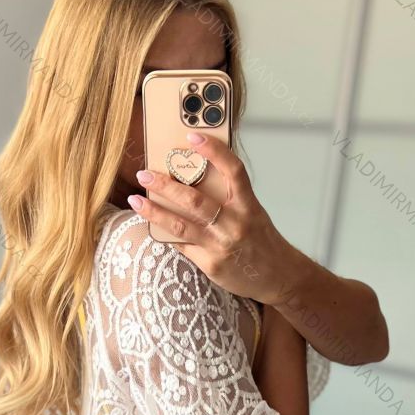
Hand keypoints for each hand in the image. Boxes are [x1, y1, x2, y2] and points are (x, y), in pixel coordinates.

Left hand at [128, 131, 296, 304]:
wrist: (279, 277)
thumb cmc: (262, 241)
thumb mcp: (252, 213)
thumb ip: (228, 199)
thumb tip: (193, 182)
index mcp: (248, 205)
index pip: (233, 171)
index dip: (214, 151)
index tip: (192, 137)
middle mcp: (235, 224)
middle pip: (195, 200)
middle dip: (165, 185)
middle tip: (144, 174)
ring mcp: (221, 245)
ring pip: (180, 225)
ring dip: (154, 211)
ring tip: (135, 200)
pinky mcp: (211, 264)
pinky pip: (183, 246)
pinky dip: (165, 234)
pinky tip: (151, 225)